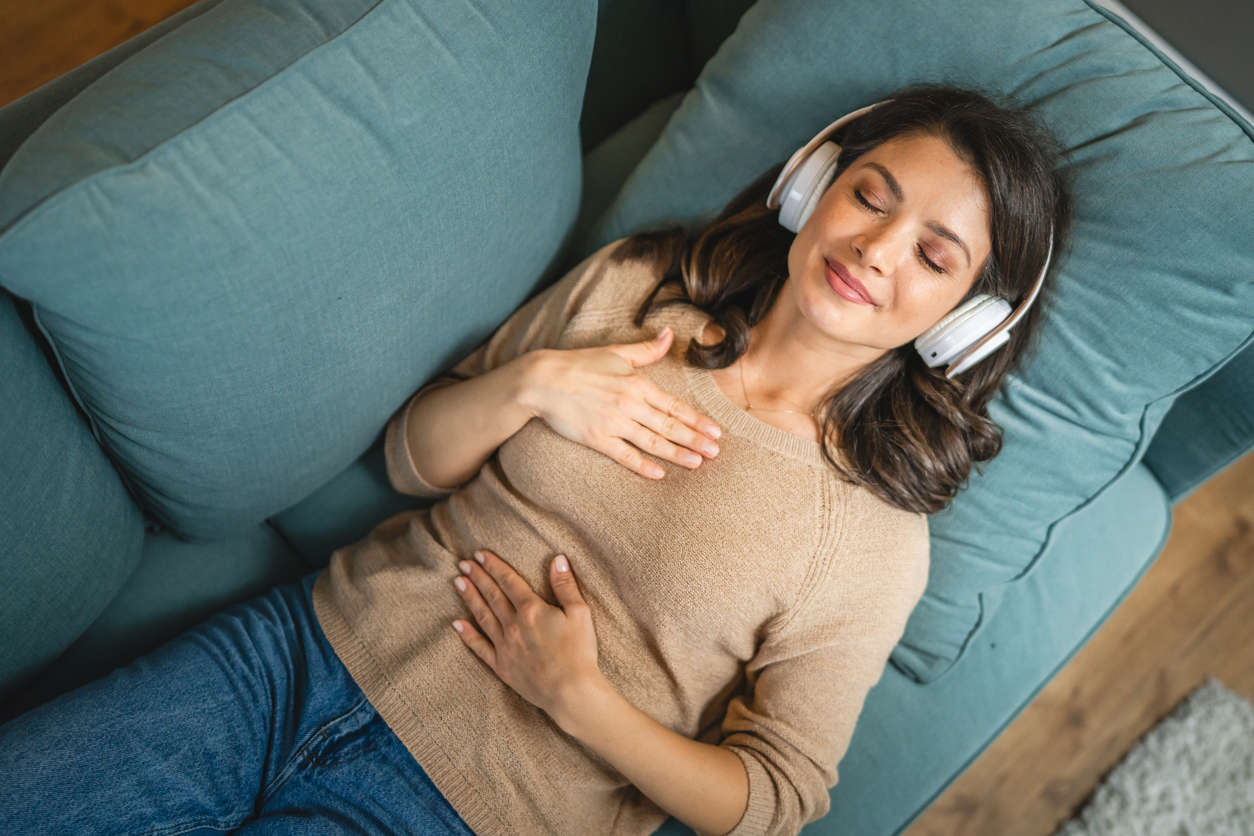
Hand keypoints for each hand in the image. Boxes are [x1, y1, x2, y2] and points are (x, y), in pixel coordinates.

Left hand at [451, 548, 602, 721]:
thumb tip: (558, 559)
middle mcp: (513, 625)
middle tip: (463, 563)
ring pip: (483, 617)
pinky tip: (457, 624)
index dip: (494, 566)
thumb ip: (565, 585)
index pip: (509, 581)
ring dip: (470, 598)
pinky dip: (468, 635)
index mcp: (532, 610)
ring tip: (458, 583)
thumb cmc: (579, 652)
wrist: (570, 691)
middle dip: (478, 577)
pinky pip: (480, 648)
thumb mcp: (580, 613)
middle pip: (492, 596)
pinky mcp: (502, 666)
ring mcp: (505, 646)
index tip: (480, 554)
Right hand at [523, 327, 721, 479]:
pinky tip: (659, 474)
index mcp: (637, 384)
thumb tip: (670, 333)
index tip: (716, 431)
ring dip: (677, 454)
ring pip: (652, 442)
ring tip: (697, 463)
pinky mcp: (596, 439)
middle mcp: (629, 405)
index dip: (697, 419)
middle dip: (695, 440)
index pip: (674, 405)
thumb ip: (647, 349)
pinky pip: (624, 455)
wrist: (542, 380)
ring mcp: (613, 423)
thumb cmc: (579, 364)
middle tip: (716, 452)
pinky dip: (643, 465)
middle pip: (669, 426)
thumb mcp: (616, 352)